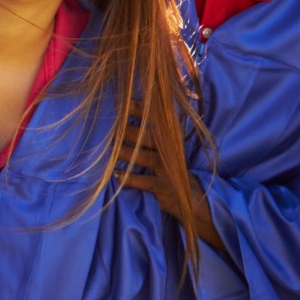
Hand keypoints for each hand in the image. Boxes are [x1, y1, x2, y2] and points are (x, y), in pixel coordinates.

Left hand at [117, 119, 222, 251]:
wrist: (190, 197)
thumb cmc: (170, 167)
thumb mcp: (166, 147)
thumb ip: (151, 132)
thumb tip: (125, 113)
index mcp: (170, 137)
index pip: (156, 119)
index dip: (140, 109)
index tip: (123, 102)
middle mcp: (171, 151)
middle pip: (148, 137)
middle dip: (127, 132)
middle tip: (108, 129)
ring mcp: (168, 169)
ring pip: (145, 158)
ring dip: (125, 154)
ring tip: (109, 150)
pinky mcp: (164, 186)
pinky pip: (144, 181)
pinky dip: (129, 178)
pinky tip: (116, 174)